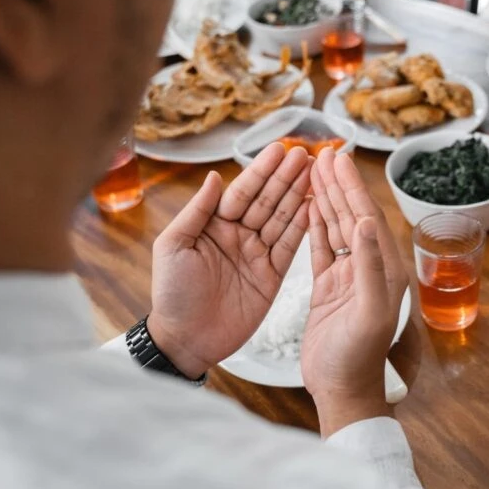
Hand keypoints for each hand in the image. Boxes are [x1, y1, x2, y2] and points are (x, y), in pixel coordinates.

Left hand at [148, 144, 311, 377]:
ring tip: (316, 174)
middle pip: (267, 201)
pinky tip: (316, 207)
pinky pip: (290, 247)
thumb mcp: (174, 246)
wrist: (186, 339)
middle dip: (286, 177)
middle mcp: (238, 236)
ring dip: (299, 196)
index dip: (262, 171)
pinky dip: (303, 228)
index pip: (243, 191)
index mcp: (214, 225)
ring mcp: (257, 255)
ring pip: (282, 219)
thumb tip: (215, 176)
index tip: (279, 149)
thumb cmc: (172, 293)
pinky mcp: (272, 276)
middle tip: (306, 155)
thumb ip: (197, 210)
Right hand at [301, 149, 407, 437]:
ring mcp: (347, 277)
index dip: (353, 187)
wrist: (340, 391)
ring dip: (328, 198)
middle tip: (325, 152)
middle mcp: (369, 269)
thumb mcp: (368, 312)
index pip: (367, 218)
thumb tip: (363, 222)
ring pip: (337, 229)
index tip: (339, 158)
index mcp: (384, 270)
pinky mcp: (328, 289)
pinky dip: (315, 226)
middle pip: (353, 216)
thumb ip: (367, 266)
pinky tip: (309, 206)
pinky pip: (322, 249)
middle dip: (340, 184)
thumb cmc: (357, 358)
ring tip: (315, 169)